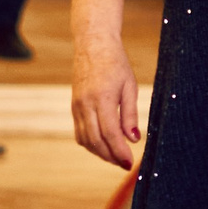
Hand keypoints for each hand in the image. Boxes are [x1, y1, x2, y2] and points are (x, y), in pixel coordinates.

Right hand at [73, 34, 140, 166]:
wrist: (93, 45)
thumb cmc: (115, 63)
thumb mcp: (129, 86)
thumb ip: (130, 114)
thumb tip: (133, 139)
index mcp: (102, 98)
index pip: (110, 133)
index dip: (120, 151)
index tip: (129, 162)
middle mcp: (86, 104)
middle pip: (96, 140)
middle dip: (110, 156)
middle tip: (124, 163)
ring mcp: (77, 106)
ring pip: (85, 139)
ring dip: (100, 153)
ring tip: (115, 157)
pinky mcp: (73, 106)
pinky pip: (79, 132)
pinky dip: (90, 143)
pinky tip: (102, 145)